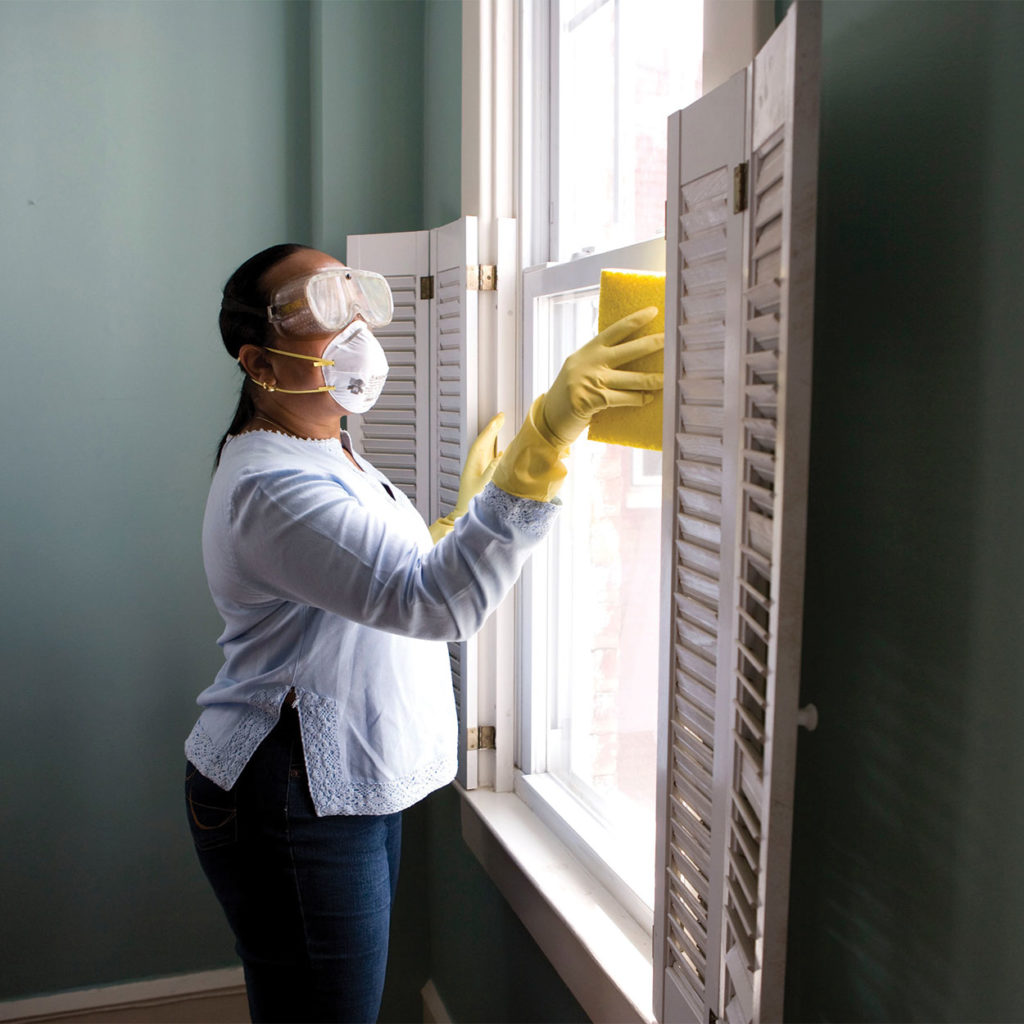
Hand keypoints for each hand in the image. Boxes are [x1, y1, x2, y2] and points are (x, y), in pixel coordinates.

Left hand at [453, 412, 505, 516]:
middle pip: (484, 442)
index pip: (482, 442)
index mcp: (473, 464)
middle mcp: (474, 464)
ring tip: (501, 425)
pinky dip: (496, 451)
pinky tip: (502, 449)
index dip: (491, 429)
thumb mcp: (484, 486)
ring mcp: (478, 468)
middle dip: (492, 428)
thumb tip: (500, 456)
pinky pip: (489, 458)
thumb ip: (492, 470)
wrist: (465, 514)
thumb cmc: (472, 502)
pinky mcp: (483, 475)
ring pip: (486, 448)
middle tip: (501, 416)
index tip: (498, 419)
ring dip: (494, 437)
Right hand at [540, 307, 663, 446]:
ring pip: (631, 378)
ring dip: (653, 379)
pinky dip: (638, 399)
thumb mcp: (580, 370)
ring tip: (668, 378)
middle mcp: (589, 362)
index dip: (635, 320)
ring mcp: (590, 380)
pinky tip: (648, 398)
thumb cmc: (570, 395)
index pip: (615, 330)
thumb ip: (600, 361)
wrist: (549, 419)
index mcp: (587, 351)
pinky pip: (624, 398)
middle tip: (671, 339)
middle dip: (653, 344)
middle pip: (629, 350)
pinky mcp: (592, 400)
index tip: (653, 312)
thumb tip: (632, 355)